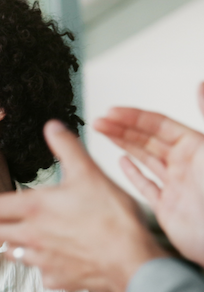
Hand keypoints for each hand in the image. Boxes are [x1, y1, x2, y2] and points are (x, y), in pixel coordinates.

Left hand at [0, 121, 168, 291]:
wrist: (132, 259)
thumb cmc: (112, 217)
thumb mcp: (89, 173)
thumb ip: (67, 148)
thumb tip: (52, 127)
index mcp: (33, 209)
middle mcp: (30, 236)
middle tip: (11, 218)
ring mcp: (41, 261)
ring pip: (15, 254)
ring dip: (19, 245)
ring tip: (36, 237)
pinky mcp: (56, 280)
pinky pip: (41, 274)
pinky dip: (46, 267)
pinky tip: (60, 258)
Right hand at [94, 82, 203, 266]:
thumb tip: (201, 83)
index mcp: (196, 148)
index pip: (159, 125)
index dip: (134, 117)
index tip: (112, 111)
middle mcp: (185, 165)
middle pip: (148, 140)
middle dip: (121, 128)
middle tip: (97, 121)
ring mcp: (176, 186)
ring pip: (144, 159)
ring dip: (122, 144)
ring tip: (101, 133)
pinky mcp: (168, 208)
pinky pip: (147, 186)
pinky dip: (132, 173)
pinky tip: (122, 162)